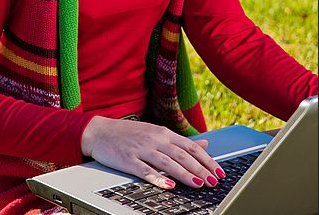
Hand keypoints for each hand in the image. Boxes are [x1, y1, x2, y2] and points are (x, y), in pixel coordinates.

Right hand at [81, 116, 225, 189]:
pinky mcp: (128, 160)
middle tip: (214, 181)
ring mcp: (141, 149)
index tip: (219, 171)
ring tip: (199, 184)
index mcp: (163, 133)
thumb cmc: (130, 134)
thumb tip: (205, 143)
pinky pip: (145, 170)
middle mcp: (155, 139)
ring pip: (167, 163)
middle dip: (200, 169)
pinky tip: (168, 186)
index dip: (206, 159)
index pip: (190, 147)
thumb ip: (180, 141)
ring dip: (185, 174)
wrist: (100, 131)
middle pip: (182, 155)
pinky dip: (158, 179)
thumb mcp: (156, 133)